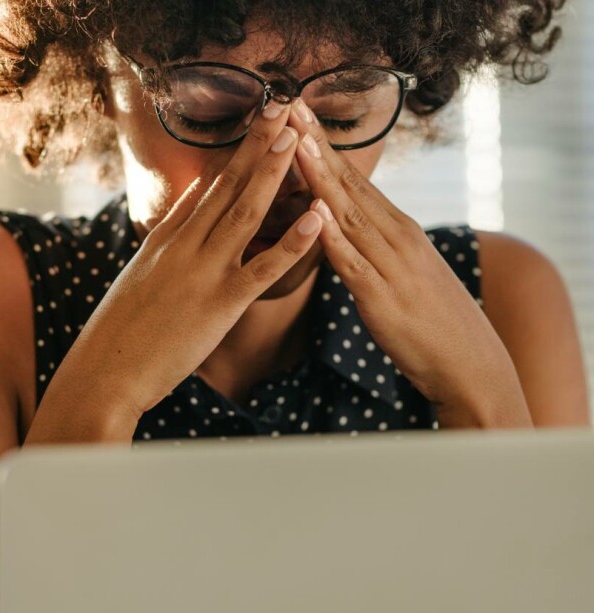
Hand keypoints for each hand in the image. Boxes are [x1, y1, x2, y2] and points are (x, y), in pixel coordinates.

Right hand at [47, 102, 323, 418]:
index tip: (255, 125)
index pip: (206, 189)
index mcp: (165, 240)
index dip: (234, 155)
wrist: (104, 372)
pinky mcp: (221, 304)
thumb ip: (165, 243)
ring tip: (296, 137)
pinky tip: (317, 218)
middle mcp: (184, 246)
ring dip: (273, 173)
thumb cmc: (119, 334)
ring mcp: (203, 272)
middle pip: (226, 186)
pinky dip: (292, 242)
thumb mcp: (138, 278)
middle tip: (282, 106)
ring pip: (245, 213)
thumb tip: (186, 210)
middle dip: (256, 145)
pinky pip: (264, 268)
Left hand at [287, 97, 524, 417]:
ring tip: (296, 143)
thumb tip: (349, 230)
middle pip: (349, 185)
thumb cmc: (431, 321)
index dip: (324, 147)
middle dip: (316, 145)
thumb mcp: (405, 272)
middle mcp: (396, 238)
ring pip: (348, 215)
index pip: (355, 181)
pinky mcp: (382, 298)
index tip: (299, 114)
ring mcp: (390, 265)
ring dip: (320, 178)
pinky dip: (333, 238)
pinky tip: (315, 214)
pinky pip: (353, 263)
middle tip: (288, 105)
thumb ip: (377, 248)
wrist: (468, 362)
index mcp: (398, 231)